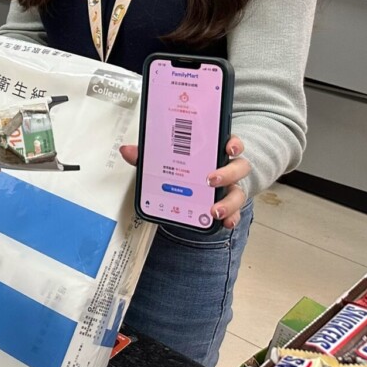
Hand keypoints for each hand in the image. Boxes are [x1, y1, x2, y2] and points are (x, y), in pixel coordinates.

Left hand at [119, 136, 250, 229]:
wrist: (204, 181)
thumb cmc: (189, 166)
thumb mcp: (169, 158)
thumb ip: (149, 155)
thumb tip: (127, 151)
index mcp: (215, 152)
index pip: (231, 143)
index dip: (233, 144)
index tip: (228, 147)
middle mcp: (228, 169)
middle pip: (238, 168)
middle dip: (227, 173)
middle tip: (210, 179)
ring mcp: (230, 188)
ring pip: (239, 193)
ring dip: (229, 202)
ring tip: (214, 210)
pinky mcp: (229, 205)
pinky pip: (235, 213)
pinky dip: (231, 218)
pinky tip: (224, 223)